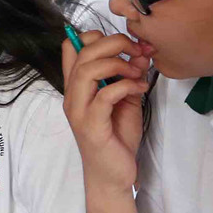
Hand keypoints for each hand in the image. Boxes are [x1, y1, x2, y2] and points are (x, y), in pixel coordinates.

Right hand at [61, 30, 150, 192]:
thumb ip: (127, 77)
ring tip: (137, 72)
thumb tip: (140, 53)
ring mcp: (79, 110)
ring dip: (118, 64)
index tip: (125, 45)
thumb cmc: (116, 138)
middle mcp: (72, 95)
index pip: (72, 46)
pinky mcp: (92, 125)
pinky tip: (139, 89)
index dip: (97, 36)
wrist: (113, 176)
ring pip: (88, 69)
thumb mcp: (125, 100)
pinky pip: (105, 95)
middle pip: (83, 51)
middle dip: (114, 43)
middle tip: (137, 52)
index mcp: (77, 86)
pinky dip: (126, 85)